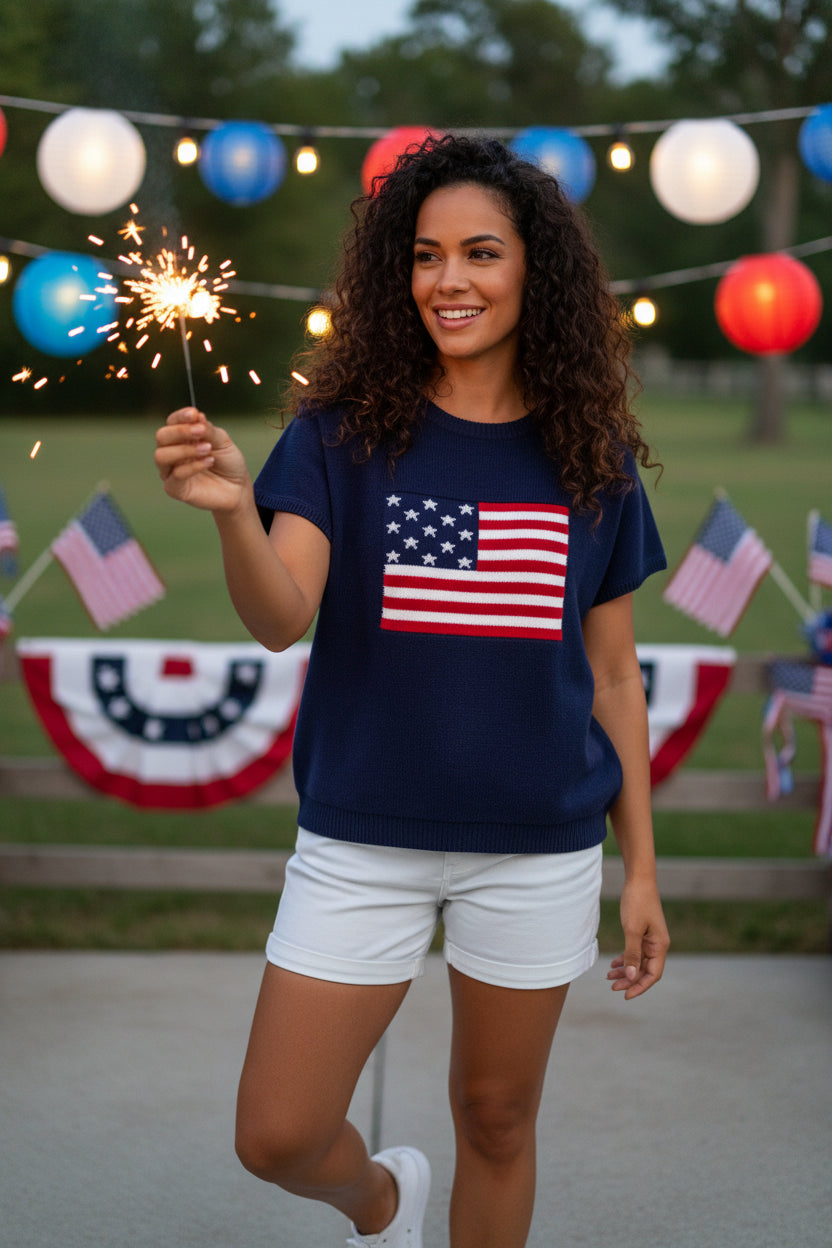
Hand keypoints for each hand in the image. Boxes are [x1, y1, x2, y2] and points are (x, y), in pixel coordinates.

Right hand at [154, 407, 250, 512]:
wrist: (238, 488)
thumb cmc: (228, 463)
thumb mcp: (222, 441)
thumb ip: (208, 430)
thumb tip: (196, 416)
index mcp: (182, 438)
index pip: (171, 422)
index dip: (180, 416)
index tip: (194, 414)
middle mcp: (172, 452)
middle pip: (161, 436)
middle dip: (180, 431)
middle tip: (201, 432)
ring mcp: (171, 471)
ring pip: (161, 455)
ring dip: (185, 450)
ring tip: (207, 449)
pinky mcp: (175, 489)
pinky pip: (175, 475)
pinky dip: (192, 466)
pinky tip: (209, 461)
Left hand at [607, 876, 669, 999]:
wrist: (638, 879)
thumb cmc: (637, 902)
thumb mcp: (632, 930)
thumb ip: (632, 954)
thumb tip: (631, 977)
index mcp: (660, 946)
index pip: (652, 975)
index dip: (639, 987)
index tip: (625, 995)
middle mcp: (657, 945)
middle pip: (645, 970)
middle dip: (629, 980)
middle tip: (612, 986)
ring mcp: (650, 939)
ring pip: (638, 962)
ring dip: (626, 970)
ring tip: (609, 976)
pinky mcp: (643, 932)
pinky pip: (635, 952)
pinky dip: (625, 958)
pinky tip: (614, 963)